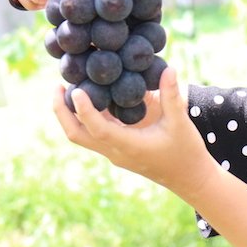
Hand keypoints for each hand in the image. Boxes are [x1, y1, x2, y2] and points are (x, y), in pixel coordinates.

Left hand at [53, 67, 213, 197]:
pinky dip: (85, 117)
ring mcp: (114, 153)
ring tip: (67, 89)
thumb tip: (168, 68)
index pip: (97, 129)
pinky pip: (93, 134)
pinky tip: (91, 98)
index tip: (76, 89)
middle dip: (62, 112)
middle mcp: (115, 152)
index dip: (84, 110)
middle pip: (76, 135)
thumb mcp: (180, 122)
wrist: (189, 178)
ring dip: (70, 114)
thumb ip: (172, 96)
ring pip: (81, 136)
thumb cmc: (186, 151)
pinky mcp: (117, 150)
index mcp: (128, 146)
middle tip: (58, 87)